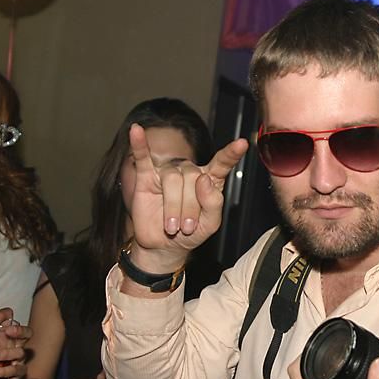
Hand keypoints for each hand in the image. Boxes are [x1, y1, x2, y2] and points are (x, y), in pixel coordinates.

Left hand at [0, 308, 31, 378]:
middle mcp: (13, 343)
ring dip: (6, 353)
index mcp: (3, 333)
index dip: (3, 316)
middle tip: (8, 331)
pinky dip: (4, 371)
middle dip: (19, 330)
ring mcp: (17, 357)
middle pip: (27, 332)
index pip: (9, 318)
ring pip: (21, 352)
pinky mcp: (18, 371)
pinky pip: (17, 369)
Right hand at [127, 124, 247, 272]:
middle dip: (190, 207)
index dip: (231, 154)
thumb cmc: (191, 232)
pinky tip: (136, 131)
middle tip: (187, 227)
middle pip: (193, 177)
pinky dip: (139, 144)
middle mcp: (189, 172)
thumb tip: (204, 179)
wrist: (165, 246)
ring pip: (172, 179)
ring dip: (173, 206)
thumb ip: (214, 202)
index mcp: (209, 179)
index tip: (242, 144)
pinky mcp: (147, 177)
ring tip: (172, 227)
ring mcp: (168, 172)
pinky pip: (142, 157)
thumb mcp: (211, 223)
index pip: (221, 163)